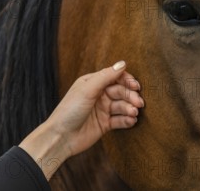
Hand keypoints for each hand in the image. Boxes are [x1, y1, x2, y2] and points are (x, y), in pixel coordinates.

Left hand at [19, 61, 143, 179]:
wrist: (61, 137)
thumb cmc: (69, 111)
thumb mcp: (87, 90)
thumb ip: (106, 76)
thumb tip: (123, 63)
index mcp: (93, 83)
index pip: (115, 77)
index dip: (127, 80)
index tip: (135, 86)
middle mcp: (99, 95)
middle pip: (121, 92)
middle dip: (131, 97)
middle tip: (138, 103)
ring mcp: (103, 110)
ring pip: (122, 106)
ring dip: (130, 109)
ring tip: (133, 113)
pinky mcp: (105, 124)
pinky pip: (120, 120)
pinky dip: (127, 120)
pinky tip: (131, 121)